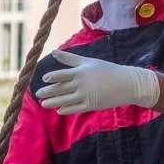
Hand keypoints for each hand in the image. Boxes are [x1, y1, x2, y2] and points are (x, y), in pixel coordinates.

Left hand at [35, 49, 159, 114]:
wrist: (126, 84)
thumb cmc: (107, 70)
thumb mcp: (88, 61)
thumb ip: (70, 59)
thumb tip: (53, 52)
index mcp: (81, 72)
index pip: (61, 75)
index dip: (51, 77)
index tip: (43, 79)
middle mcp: (81, 84)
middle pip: (61, 89)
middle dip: (48, 92)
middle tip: (38, 94)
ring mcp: (86, 96)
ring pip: (65, 100)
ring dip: (53, 102)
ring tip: (43, 104)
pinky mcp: (91, 105)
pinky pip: (76, 109)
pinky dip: (66, 110)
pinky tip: (59, 111)